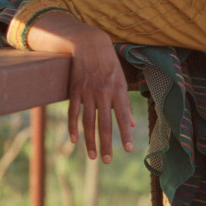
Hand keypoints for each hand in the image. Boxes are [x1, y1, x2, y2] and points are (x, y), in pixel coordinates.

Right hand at [66, 32, 133, 162]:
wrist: (89, 44)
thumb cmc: (110, 64)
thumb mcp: (122, 80)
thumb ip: (126, 104)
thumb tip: (133, 123)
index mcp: (118, 91)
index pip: (123, 116)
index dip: (125, 133)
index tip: (128, 149)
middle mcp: (103, 93)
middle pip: (104, 124)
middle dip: (106, 144)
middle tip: (106, 161)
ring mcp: (87, 93)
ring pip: (88, 122)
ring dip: (90, 140)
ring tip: (93, 156)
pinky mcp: (75, 91)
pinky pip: (73, 112)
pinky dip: (73, 126)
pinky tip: (74, 140)